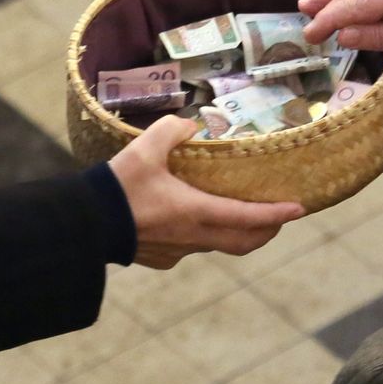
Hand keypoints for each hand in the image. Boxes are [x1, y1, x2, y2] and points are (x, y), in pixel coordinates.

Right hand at [109, 116, 304, 268]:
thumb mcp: (144, 149)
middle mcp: (193, 237)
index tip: (299, 209)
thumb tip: (189, 126)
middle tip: (279, 215)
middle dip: (266, 229)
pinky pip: (192, 247)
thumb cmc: (117, 188)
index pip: (247, 217)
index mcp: (196, 212)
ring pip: (218, 245)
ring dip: (235, 232)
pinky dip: (204, 234)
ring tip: (240, 213)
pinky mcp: (161, 258)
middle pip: (243, 241)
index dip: (276, 214)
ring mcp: (177, 251)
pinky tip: (194, 218)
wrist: (84, 226)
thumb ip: (171, 130)